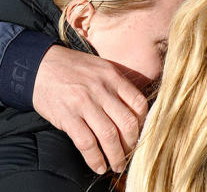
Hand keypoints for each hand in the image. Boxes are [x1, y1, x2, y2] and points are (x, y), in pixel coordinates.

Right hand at [33, 45, 147, 173]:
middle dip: (131, 143)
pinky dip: (94, 158)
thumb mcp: (101, 68)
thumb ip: (117, 86)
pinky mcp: (67, 117)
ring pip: (108, 135)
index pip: (138, 103)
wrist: (39, 66)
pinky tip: (99, 166)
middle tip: (131, 154)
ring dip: (116, 155)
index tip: (138, 133)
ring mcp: (84, 104)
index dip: (142, 122)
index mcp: (113, 77)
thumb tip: (133, 111)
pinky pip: (86, 143)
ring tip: (117, 165)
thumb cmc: (72, 68)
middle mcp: (101, 90)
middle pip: (127, 123)